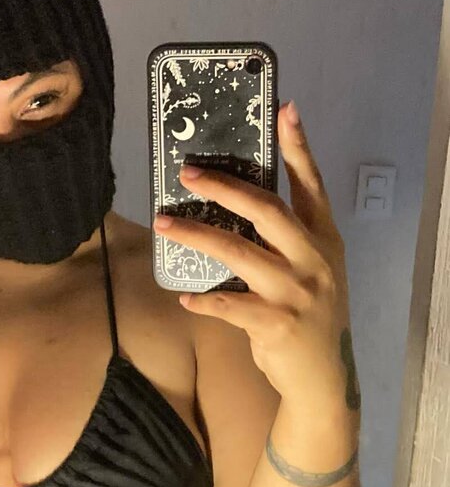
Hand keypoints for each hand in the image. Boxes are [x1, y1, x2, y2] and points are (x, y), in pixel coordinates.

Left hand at [153, 100, 356, 404]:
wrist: (322, 376)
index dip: (298, 147)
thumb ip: (288, 238)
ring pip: (237, 252)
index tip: (285, 109)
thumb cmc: (310, 314)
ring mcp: (295, 291)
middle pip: (267, 210)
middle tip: (188, 173)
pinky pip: (228, 305)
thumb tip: (236, 202)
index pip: (312, 185)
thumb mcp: (313, 269)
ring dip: (196, 235)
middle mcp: (313, 258)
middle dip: (225, 187)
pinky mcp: (274, 323)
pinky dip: (204, 301)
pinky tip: (185, 297)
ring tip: (164, 223)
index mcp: (323, 238)